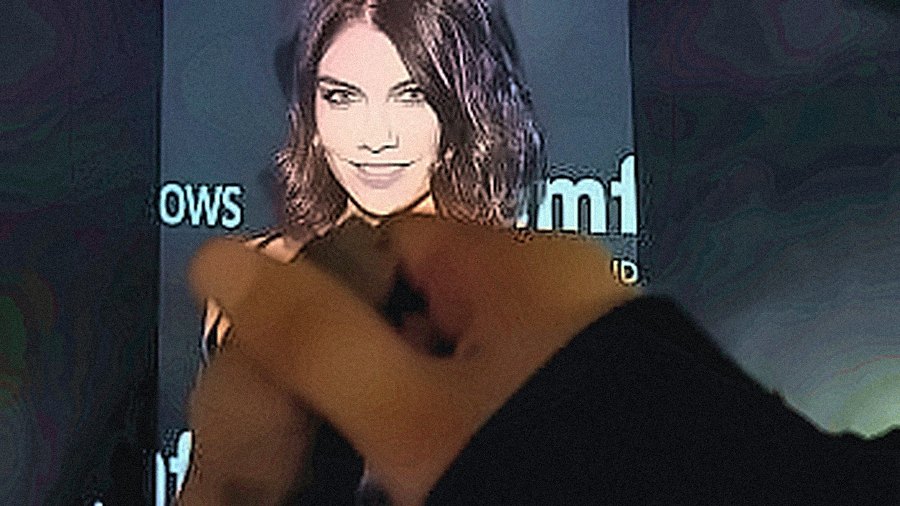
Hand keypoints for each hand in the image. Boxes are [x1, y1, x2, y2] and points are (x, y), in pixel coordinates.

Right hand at [180, 216, 635, 504]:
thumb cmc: (530, 455)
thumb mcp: (408, 411)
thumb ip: (313, 337)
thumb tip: (214, 258)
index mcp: (512, 263)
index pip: (391, 244)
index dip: (330, 295)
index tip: (295, 372)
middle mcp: (555, 285)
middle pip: (427, 301)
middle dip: (372, 359)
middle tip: (334, 433)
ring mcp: (582, 339)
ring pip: (465, 352)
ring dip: (418, 396)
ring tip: (382, 458)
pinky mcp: (600, 386)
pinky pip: (511, 384)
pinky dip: (470, 415)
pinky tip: (450, 459)